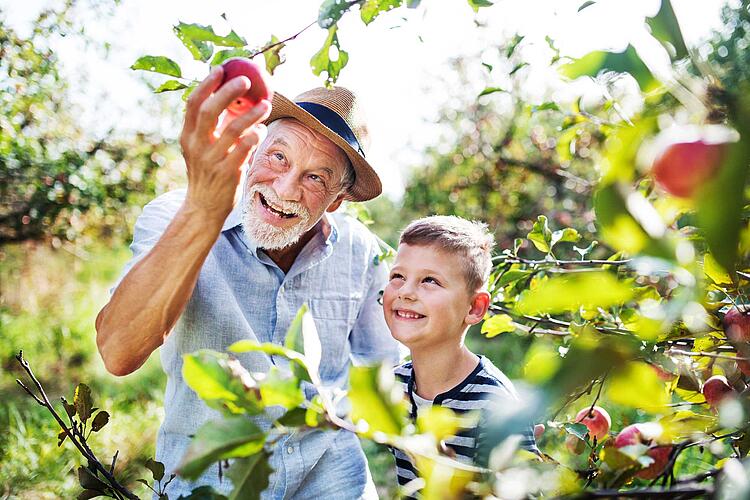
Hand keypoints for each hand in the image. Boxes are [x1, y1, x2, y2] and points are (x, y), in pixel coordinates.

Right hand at [180, 66, 271, 222]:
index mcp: (187, 136)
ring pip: (233, 129)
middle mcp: (196, 145)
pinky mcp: (226, 172)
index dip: (207, 84)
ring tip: (266, 105)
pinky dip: (255, 136)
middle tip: (246, 80)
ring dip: (252, 114)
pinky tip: (261, 131)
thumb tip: (229, 98)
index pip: (193, 103)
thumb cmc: (207, 173)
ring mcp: (211, 159)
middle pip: (210, 110)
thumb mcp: (200, 149)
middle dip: (228, 91)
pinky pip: (244, 149)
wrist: (203, 207)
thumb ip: (210, 127)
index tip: (221, 69)